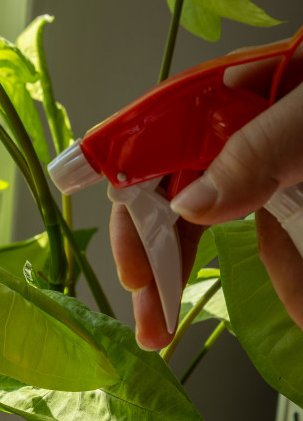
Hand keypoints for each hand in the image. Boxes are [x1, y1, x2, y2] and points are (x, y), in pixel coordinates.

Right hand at [112, 54, 302, 348]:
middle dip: (169, 266)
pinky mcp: (298, 194)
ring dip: (246, 279)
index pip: (155, 154)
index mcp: (229, 98)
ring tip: (255, 319)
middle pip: (184, 202)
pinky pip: (285, 238)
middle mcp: (245, 132)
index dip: (137, 213)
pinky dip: (290, 274)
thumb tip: (191, 204)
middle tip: (157, 323)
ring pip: (240, 229)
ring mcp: (278, 166)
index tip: (135, 271)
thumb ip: (254, 152)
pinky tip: (299, 303)